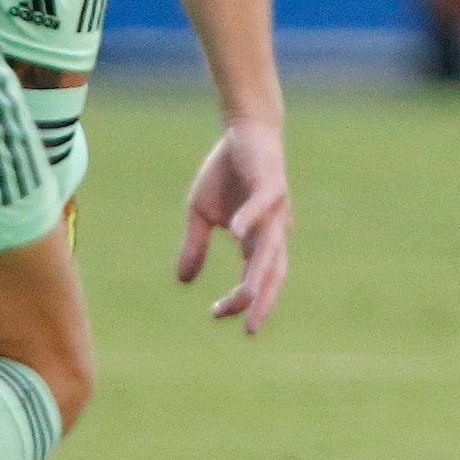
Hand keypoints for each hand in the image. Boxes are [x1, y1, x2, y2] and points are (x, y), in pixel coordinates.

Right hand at [176, 118, 290, 333]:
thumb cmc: (227, 174)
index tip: (214, 314)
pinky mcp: (271, 183)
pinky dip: (249, 220)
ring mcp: (275, 208)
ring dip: (258, 273)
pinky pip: (262, 205)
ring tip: (244, 296)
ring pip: (270, 247)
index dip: (238, 300)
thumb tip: (184, 281)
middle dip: (261, 300)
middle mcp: (274, 229)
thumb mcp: (201, 213)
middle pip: (271, 273)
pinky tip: (233, 235)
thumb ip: (195, 245)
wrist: (243, 132)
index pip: (253, 279)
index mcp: (259, 240)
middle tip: (250, 328)